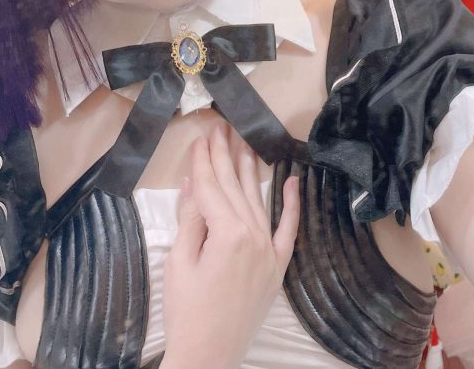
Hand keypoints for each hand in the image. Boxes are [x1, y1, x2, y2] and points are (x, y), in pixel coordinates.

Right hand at [159, 125, 299, 368]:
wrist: (209, 355)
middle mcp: (253, 236)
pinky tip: (293, 181)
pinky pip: (289, 228)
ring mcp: (269, 250)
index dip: (204, 161)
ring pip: (258, 200)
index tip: (200, 137)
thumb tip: (193, 182)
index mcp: (227, 234)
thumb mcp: (179, 262)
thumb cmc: (187, 313)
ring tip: (243, 142)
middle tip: (220, 127)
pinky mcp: (278, 265)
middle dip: (225, 156)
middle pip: (235, 187)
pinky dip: (292, 204)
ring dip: (250, 170)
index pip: (212, 187)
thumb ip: (190, 219)